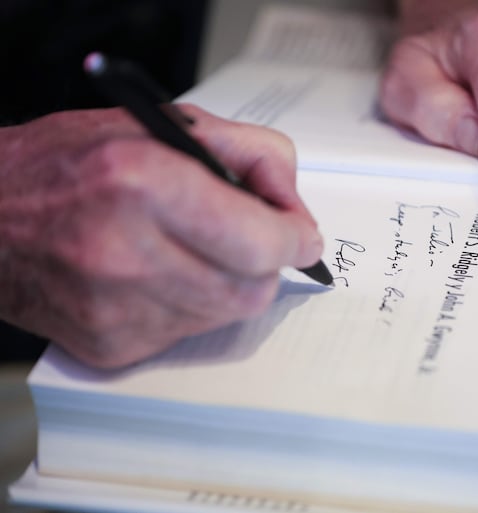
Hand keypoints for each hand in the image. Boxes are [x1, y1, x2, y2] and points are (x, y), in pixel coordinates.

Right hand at [0, 105, 322, 367]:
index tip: (301, 234)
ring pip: (226, 314)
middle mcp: (124, 253)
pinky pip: (188, 333)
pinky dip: (192, 303)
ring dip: (229, 282)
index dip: (295, 238)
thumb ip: (249, 153)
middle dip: (265, 262)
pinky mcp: (109, 346)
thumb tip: (294, 207)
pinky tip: (160, 274)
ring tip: (193, 247)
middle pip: (253, 288)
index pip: (261, 241)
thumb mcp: (162, 124)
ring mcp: (114, 309)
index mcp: (141, 183)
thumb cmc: (67, 163)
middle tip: (249, 236)